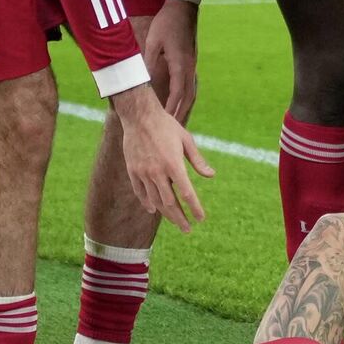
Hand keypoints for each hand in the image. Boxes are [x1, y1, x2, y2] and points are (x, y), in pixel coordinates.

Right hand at [111, 87, 213, 231]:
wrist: (139, 115)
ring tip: (175, 222)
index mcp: (174, 164)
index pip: (187, 192)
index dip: (195, 208)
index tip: (201, 219)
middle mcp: (158, 171)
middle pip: (170, 202)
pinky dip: (147, 203)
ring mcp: (143, 172)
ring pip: (155, 200)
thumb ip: (198, 160)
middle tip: (188, 229)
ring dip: (165, 214)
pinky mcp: (132, 170)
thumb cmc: (166, 126)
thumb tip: (211, 176)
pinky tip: (153, 210)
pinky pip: (140, 192)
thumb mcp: (186, 140)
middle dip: (180, 218)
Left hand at [143, 0, 199, 122]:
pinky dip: (185, 98)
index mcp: (180, 65)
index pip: (177, 93)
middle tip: (173, 132)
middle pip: (188, 98)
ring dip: (184, 108)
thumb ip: (148, 62)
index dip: (171, 110)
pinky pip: (190, 86)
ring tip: (178, 123)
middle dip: (181, 115)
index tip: (165, 123)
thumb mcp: (153, 41)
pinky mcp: (191, 62)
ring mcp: (192, 65)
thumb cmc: (167, 23)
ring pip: (191, 93)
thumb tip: (142, 80)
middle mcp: (190, 68)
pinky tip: (180, 104)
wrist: (183, 7)